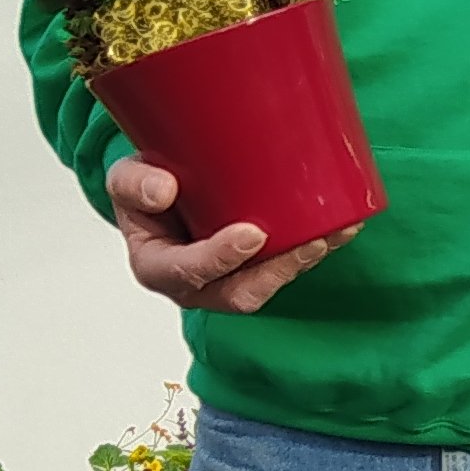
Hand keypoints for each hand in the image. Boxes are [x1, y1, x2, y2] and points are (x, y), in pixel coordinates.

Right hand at [108, 155, 353, 314]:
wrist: (163, 183)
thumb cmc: (146, 185)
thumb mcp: (125, 177)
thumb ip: (134, 184)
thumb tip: (164, 190)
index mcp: (158, 266)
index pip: (187, 273)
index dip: (220, 259)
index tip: (252, 234)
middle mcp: (197, 283)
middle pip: (241, 293)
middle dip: (280, 270)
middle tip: (312, 241)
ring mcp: (231, 276)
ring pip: (272, 281)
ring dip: (306, 261)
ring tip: (337, 232)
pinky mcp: (259, 264)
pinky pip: (288, 264)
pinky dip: (316, 247)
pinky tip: (344, 226)